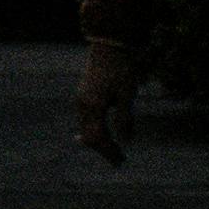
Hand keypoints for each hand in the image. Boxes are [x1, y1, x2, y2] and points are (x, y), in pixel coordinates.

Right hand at [73, 36, 142, 164]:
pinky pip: (86, 120)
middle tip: (119, 161)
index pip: (98, 136)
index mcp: (93, 105)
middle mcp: (83, 104)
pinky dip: (95, 131)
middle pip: (89, 135)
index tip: (121, 161)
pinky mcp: (84, 95)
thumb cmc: (120, 69)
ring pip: (86, 128)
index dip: (109, 151)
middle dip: (103, 150)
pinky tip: (103, 136)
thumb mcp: (127, 94)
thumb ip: (124, 118)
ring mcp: (81, 99)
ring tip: (114, 151)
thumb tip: (125, 141)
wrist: (108, 46)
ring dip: (100, 141)